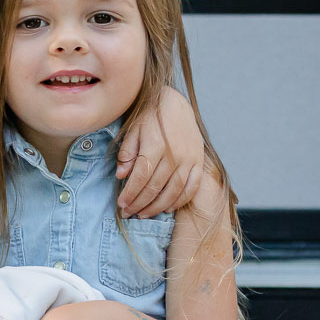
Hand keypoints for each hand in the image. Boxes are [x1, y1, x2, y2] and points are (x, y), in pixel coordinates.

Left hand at [117, 90, 205, 216]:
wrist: (176, 105)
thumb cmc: (151, 118)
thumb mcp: (133, 130)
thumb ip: (127, 153)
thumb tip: (121, 175)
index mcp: (156, 145)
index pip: (141, 176)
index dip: (130, 193)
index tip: (121, 204)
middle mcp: (174, 154)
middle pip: (155, 187)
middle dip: (139, 203)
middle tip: (128, 213)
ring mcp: (189, 159)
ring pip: (173, 191)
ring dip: (157, 207)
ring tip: (143, 214)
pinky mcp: (199, 162)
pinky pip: (192, 187)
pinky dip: (180, 201)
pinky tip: (168, 208)